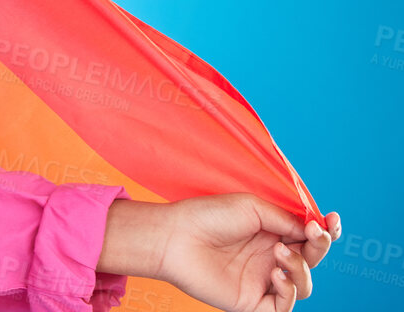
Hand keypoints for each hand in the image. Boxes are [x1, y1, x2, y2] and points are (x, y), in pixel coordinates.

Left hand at [152, 194, 338, 309]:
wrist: (175, 237)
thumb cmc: (208, 216)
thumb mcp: (252, 208)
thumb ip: (286, 220)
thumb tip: (314, 229)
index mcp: (270, 232)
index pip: (307, 237)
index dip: (325, 232)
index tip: (333, 221)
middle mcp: (269, 257)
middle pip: (311, 260)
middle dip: (320, 247)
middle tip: (314, 233)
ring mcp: (262, 280)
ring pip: (303, 285)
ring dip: (300, 268)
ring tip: (278, 251)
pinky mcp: (253, 302)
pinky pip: (285, 306)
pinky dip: (288, 290)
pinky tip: (276, 273)